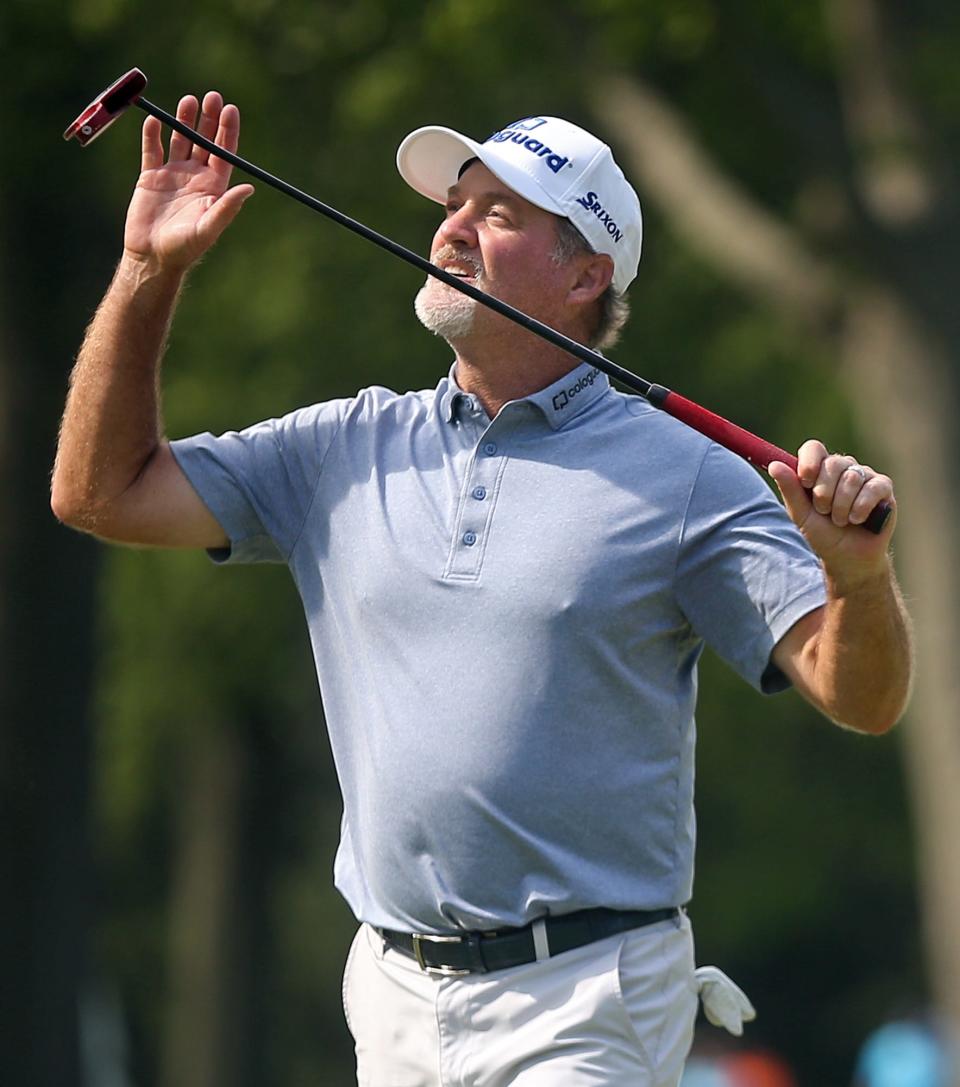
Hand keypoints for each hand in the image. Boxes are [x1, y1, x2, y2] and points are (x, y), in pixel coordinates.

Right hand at [123, 91, 254, 271]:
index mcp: (213, 187)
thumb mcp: (209, 228)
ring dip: (183, 120)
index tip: (230, 109)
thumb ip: (227, 208)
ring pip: (179, 139)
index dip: (227, 131)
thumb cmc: (185, 248)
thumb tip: (249, 189)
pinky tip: (154, 120)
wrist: (153, 257)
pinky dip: (152, 135)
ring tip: (188, 100)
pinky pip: (151, 150)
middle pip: (204, 140)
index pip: (223, 152)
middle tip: (212, 96)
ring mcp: (173, 174)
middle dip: (208, 118)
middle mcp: (195, 177)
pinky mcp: (150, 177)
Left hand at [768, 440, 895, 587]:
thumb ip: (790, 489)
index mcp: (820, 470)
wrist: (847, 558)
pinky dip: (860, 508)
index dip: (809, 462)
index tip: (806, 482)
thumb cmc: (822, 534)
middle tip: (824, 512)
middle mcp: (843, 468)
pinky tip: (857, 520)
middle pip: (832, 464)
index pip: (814, 448)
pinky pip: (872, 488)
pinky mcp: (883, 487)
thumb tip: (774, 465)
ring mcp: (864, 476)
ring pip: (852, 478)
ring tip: (840, 521)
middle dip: (824, 494)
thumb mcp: (801, 513)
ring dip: (841, 506)